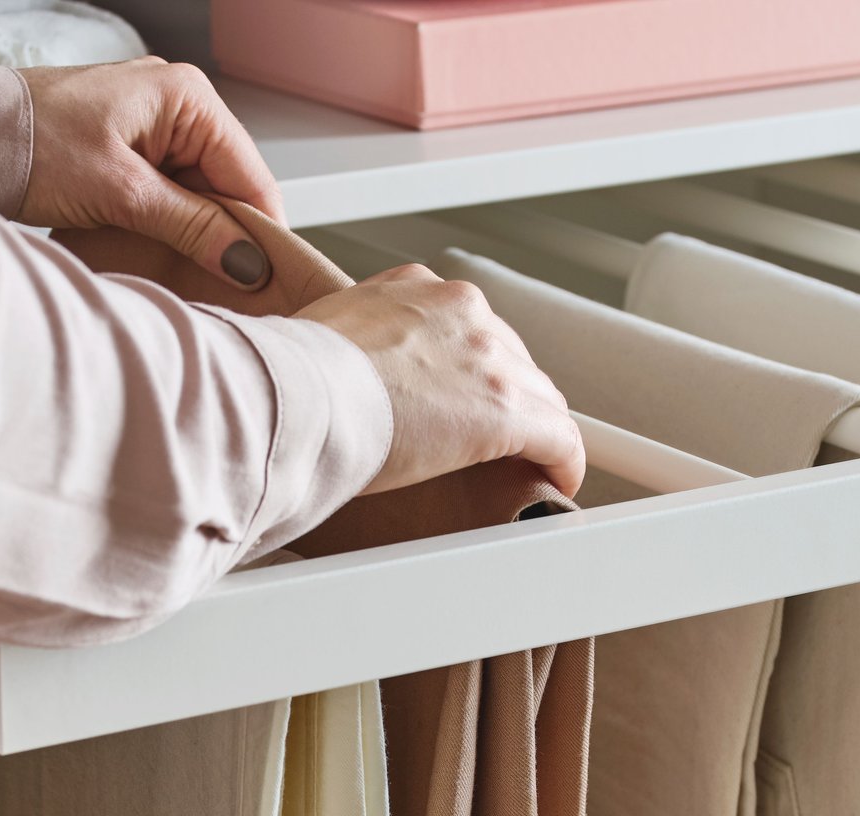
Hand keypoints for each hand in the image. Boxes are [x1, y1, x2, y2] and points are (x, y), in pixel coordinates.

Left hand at [19, 58, 282, 290]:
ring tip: (197, 277)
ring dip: (201, 237)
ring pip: (204, 197)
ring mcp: (157, 128)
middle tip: (229, 289)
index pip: (252, 175)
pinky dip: (175, 228)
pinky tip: (168, 256)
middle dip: (230, 237)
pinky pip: (175, 197)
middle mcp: (179, 105)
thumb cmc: (32, 142)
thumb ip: (191, 226)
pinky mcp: (135, 152)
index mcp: (187, 97)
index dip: (261, 233)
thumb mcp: (122, 192)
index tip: (263, 282)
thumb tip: (245, 261)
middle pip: (231, 188)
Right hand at [297, 265, 584, 496]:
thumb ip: (352, 347)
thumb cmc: (294, 380)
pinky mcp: (506, 410)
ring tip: (533, 464)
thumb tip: (341, 377)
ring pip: (539, 397)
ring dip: (537, 432)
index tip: (469, 396)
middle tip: (499, 439)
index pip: (468, 329)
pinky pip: (559, 438)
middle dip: (508, 399)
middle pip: (511, 359)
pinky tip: (560, 480)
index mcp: (416, 290)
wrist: (299, 396)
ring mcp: (488, 358)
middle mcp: (461, 311)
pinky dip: (564, 462)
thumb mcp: (325, 338)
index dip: (475, 370)